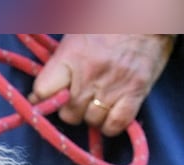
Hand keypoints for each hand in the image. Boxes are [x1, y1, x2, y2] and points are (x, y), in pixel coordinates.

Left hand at [29, 34, 174, 136]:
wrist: (148, 19)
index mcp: (71, 57)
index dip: (42, 98)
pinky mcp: (135, 93)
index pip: (43, 91)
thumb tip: (35, 97)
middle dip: (71, 110)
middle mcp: (90, 75)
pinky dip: (110, 126)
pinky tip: (109, 116)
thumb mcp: (74, 39)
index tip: (45, 98)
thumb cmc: (106, 27)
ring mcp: (113, 86)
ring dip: (91, 117)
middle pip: (68, 113)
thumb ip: (56, 66)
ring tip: (97, 102)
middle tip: (79, 98)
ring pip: (91, 121)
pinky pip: (115, 124)